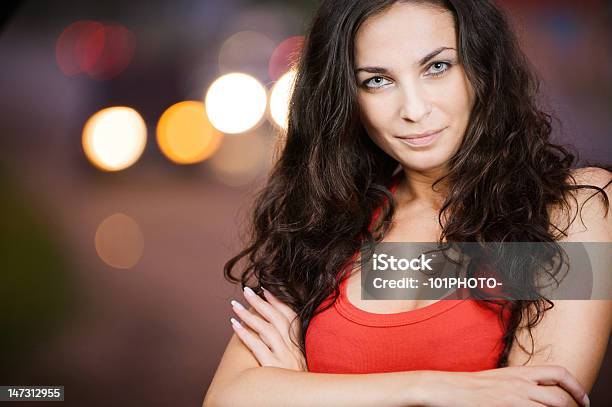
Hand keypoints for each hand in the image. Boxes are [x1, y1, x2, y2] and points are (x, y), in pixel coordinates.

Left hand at [230, 286, 307, 371]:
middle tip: (246, 291)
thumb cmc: (295, 384)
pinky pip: (257, 347)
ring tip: (235, 305)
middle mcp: (295, 350)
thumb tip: (273, 327)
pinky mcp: (273, 369)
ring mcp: (285, 359)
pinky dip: (245, 334)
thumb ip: (290, 347)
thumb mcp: (298, 363)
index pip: (291, 317)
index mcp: (301, 346)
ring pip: (266, 330)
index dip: (278, 302)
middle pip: (277, 319)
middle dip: (260, 302)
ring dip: (249, 315)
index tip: (265, 290)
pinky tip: (234, 325)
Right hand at [423, 365, 588, 406]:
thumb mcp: (499, 379)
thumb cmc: (469, 386)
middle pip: (561, 395)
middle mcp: (520, 383)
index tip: (581, 399)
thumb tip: (537, 393)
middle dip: (575, 404)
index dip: (576, 386)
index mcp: (519, 371)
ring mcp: (514, 397)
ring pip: (553, 406)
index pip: (558, 373)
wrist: (448, 388)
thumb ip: (519, 383)